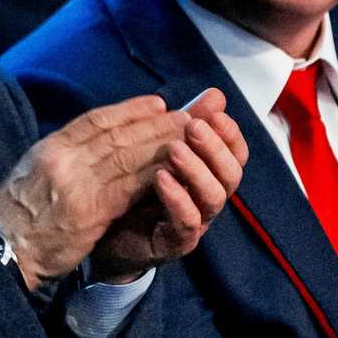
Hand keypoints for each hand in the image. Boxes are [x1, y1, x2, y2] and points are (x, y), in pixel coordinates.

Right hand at [0, 95, 186, 289]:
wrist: (1, 251)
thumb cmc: (13, 219)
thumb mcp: (29, 175)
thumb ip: (59, 158)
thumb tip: (87, 145)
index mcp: (48, 148)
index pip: (94, 120)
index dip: (130, 110)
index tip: (156, 103)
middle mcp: (62, 158)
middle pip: (117, 134)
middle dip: (154, 123)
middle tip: (185, 115)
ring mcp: (75, 184)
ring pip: (127, 156)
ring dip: (161, 145)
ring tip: (186, 137)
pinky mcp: (89, 212)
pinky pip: (128, 188)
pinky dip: (153, 175)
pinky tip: (172, 169)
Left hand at [90, 88, 248, 282]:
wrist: (103, 233)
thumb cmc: (134, 188)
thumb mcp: (159, 150)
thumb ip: (185, 123)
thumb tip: (215, 94)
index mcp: (207, 173)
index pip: (235, 153)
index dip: (230, 134)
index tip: (215, 114)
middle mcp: (206, 198)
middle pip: (231, 174)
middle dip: (215, 148)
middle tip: (193, 127)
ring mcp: (195, 222)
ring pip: (213, 197)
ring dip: (197, 170)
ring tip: (175, 149)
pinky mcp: (175, 243)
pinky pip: (186, 222)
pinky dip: (177, 198)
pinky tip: (161, 178)